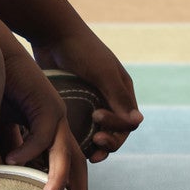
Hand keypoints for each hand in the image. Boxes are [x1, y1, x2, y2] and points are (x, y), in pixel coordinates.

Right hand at [0, 46, 90, 189]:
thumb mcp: (4, 127)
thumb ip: (10, 148)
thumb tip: (7, 174)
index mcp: (52, 131)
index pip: (68, 165)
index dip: (71, 189)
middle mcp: (60, 125)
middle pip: (76, 164)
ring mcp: (56, 113)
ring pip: (64, 154)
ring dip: (58, 179)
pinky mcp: (46, 102)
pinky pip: (41, 134)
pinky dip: (27, 149)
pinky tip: (12, 162)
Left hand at [46, 23, 142, 158]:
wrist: (52, 33)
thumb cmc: (81, 49)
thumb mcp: (102, 72)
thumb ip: (118, 97)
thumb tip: (137, 123)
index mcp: (122, 91)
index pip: (128, 122)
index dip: (117, 127)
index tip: (97, 118)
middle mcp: (109, 100)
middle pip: (116, 133)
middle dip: (109, 142)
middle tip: (95, 144)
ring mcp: (90, 104)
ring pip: (97, 134)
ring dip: (96, 148)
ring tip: (88, 155)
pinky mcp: (72, 105)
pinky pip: (79, 129)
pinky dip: (78, 140)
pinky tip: (70, 146)